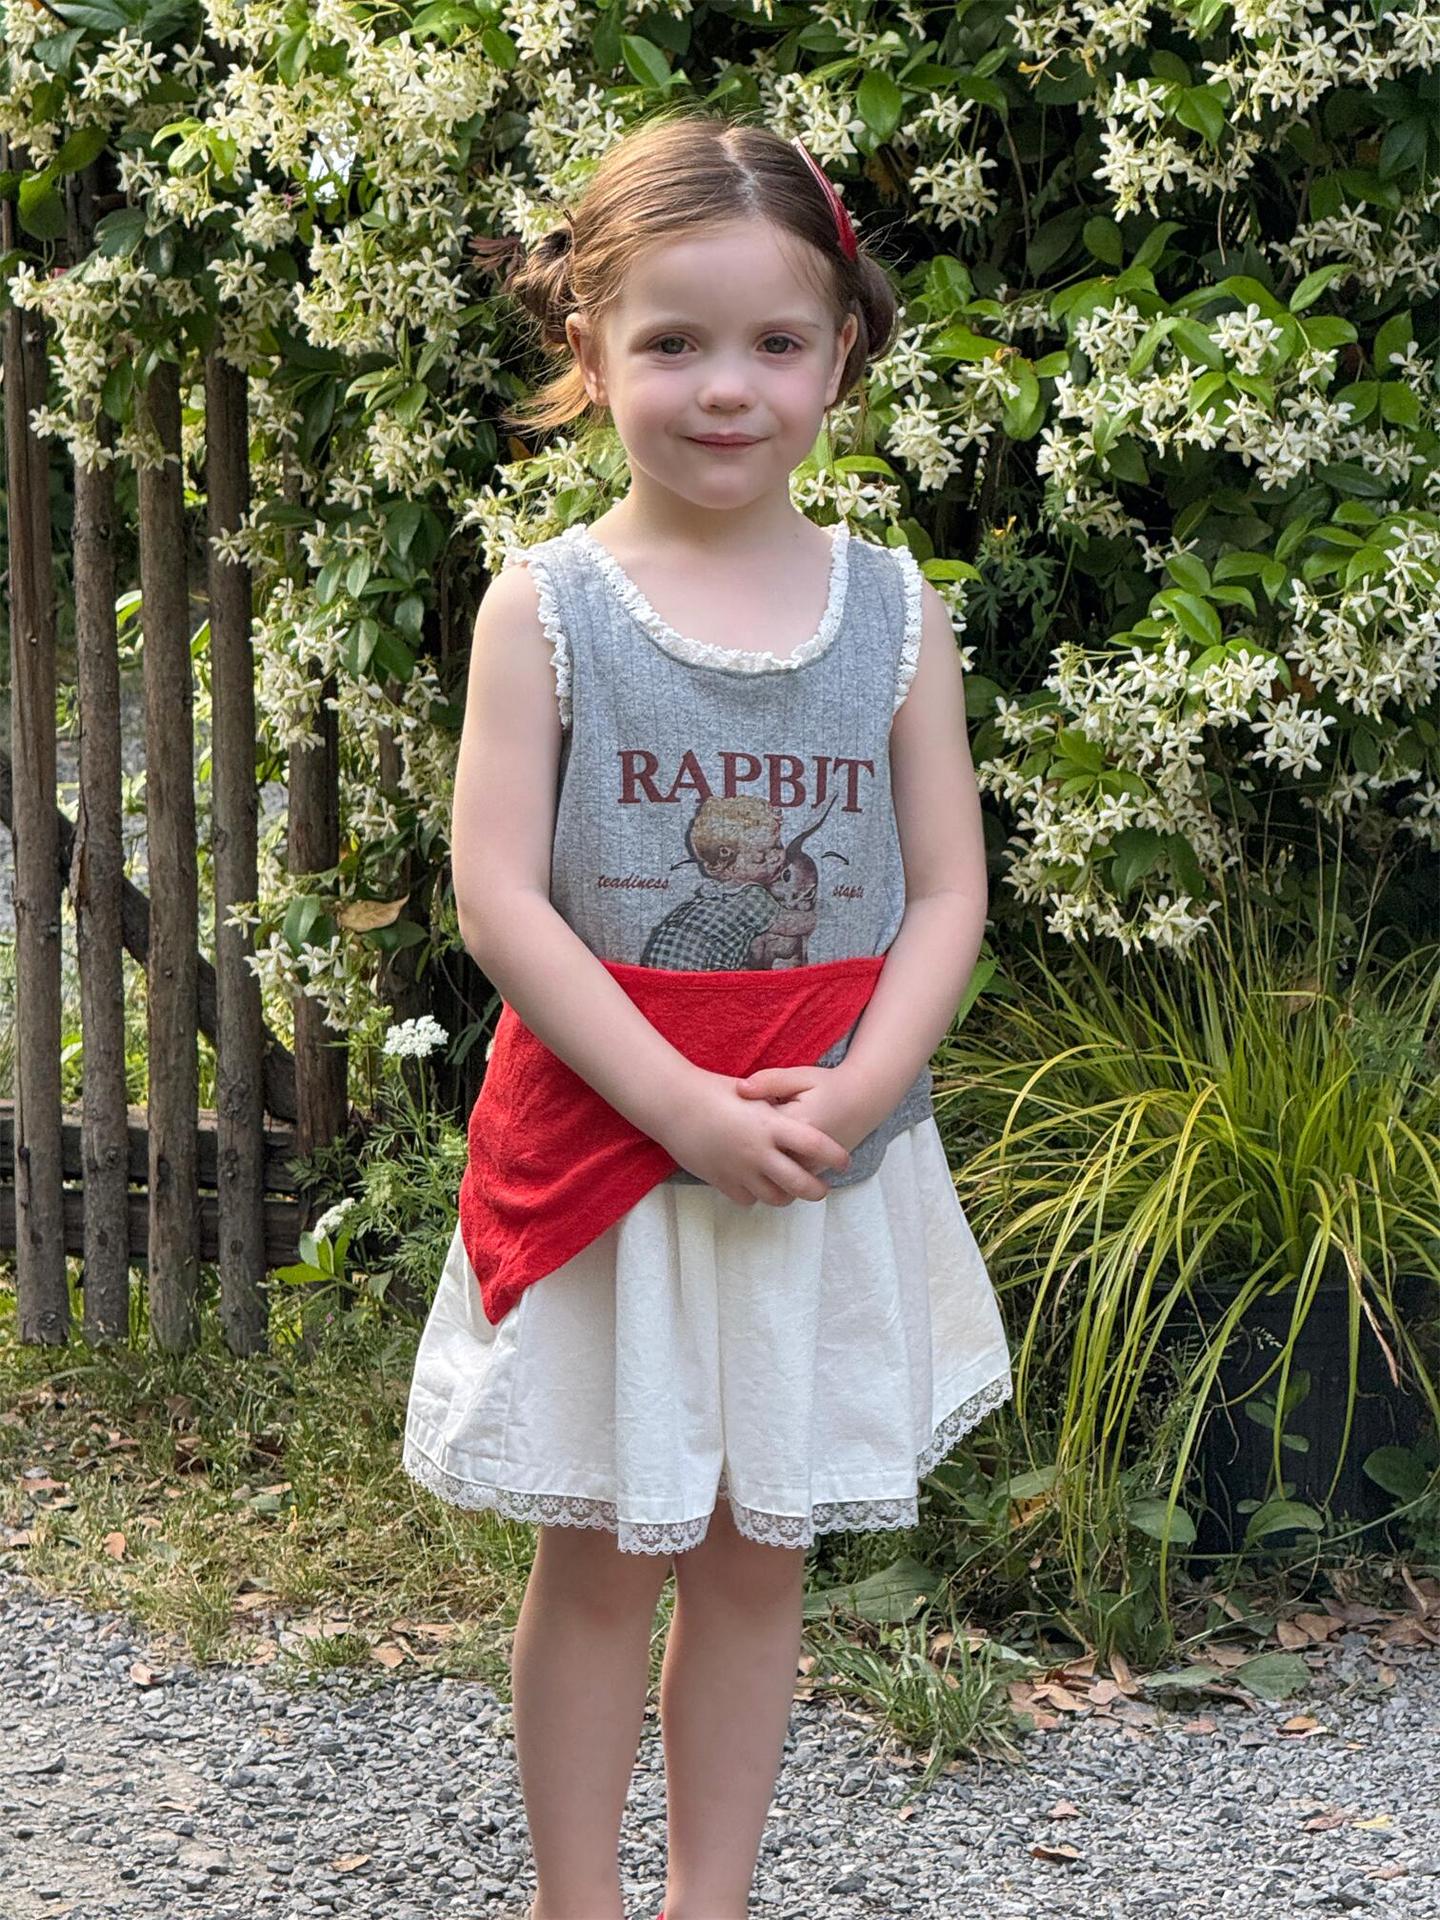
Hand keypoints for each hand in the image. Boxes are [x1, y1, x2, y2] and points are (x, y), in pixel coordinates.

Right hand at [654, 1069, 854, 1207]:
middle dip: (816, 1190)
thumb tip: (797, 1122)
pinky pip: (747, 1199)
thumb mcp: (753, 1093)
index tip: (844, 1162)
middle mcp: (758, 1151)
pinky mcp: (721, 1180)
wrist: (674, 1104)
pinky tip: (757, 1184)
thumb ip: (776, 1110)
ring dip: (786, 1195)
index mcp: (770, 1125)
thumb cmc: (713, 1090)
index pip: (816, 1145)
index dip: (835, 1156)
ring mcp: (739, 1169)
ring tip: (790, 1188)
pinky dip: (755, 1195)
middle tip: (822, 1188)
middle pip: (800, 1184)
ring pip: (775, 1197)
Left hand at [733, 1064, 876, 1166]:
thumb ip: (770, 1081)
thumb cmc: (828, 1086)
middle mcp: (804, 1151)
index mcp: (797, 1123)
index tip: (728, 1111)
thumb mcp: (800, 1076)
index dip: (737, 1119)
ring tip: (745, 1143)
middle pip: (759, 1156)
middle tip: (731, 1131)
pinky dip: (771, 1167)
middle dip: (742, 1146)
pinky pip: (784, 1177)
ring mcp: (809, 1165)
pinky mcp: (812, 1171)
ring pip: (771, 1171)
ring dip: (756, 1161)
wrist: (863, 1102)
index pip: (754, 1127)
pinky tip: (762, 1151)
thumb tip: (740, 1089)